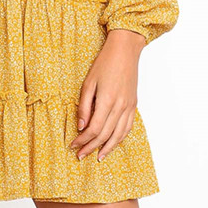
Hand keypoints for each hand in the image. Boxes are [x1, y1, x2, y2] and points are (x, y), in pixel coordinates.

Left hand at [69, 29, 145, 161]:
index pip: (94, 129)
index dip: (83, 140)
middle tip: (80, 155)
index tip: (73, 145)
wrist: (125, 51)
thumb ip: (84, 106)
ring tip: (97, 157)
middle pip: (105, 135)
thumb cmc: (104, 63)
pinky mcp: (133, 105)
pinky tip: (112, 144)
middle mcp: (120, 107)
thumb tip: (81, 126)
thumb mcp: (89, 82)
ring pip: (118, 135)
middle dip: (91, 147)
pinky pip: (127, 128)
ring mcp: (129, 107)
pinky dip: (119, 139)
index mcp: (107, 100)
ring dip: (107, 148)